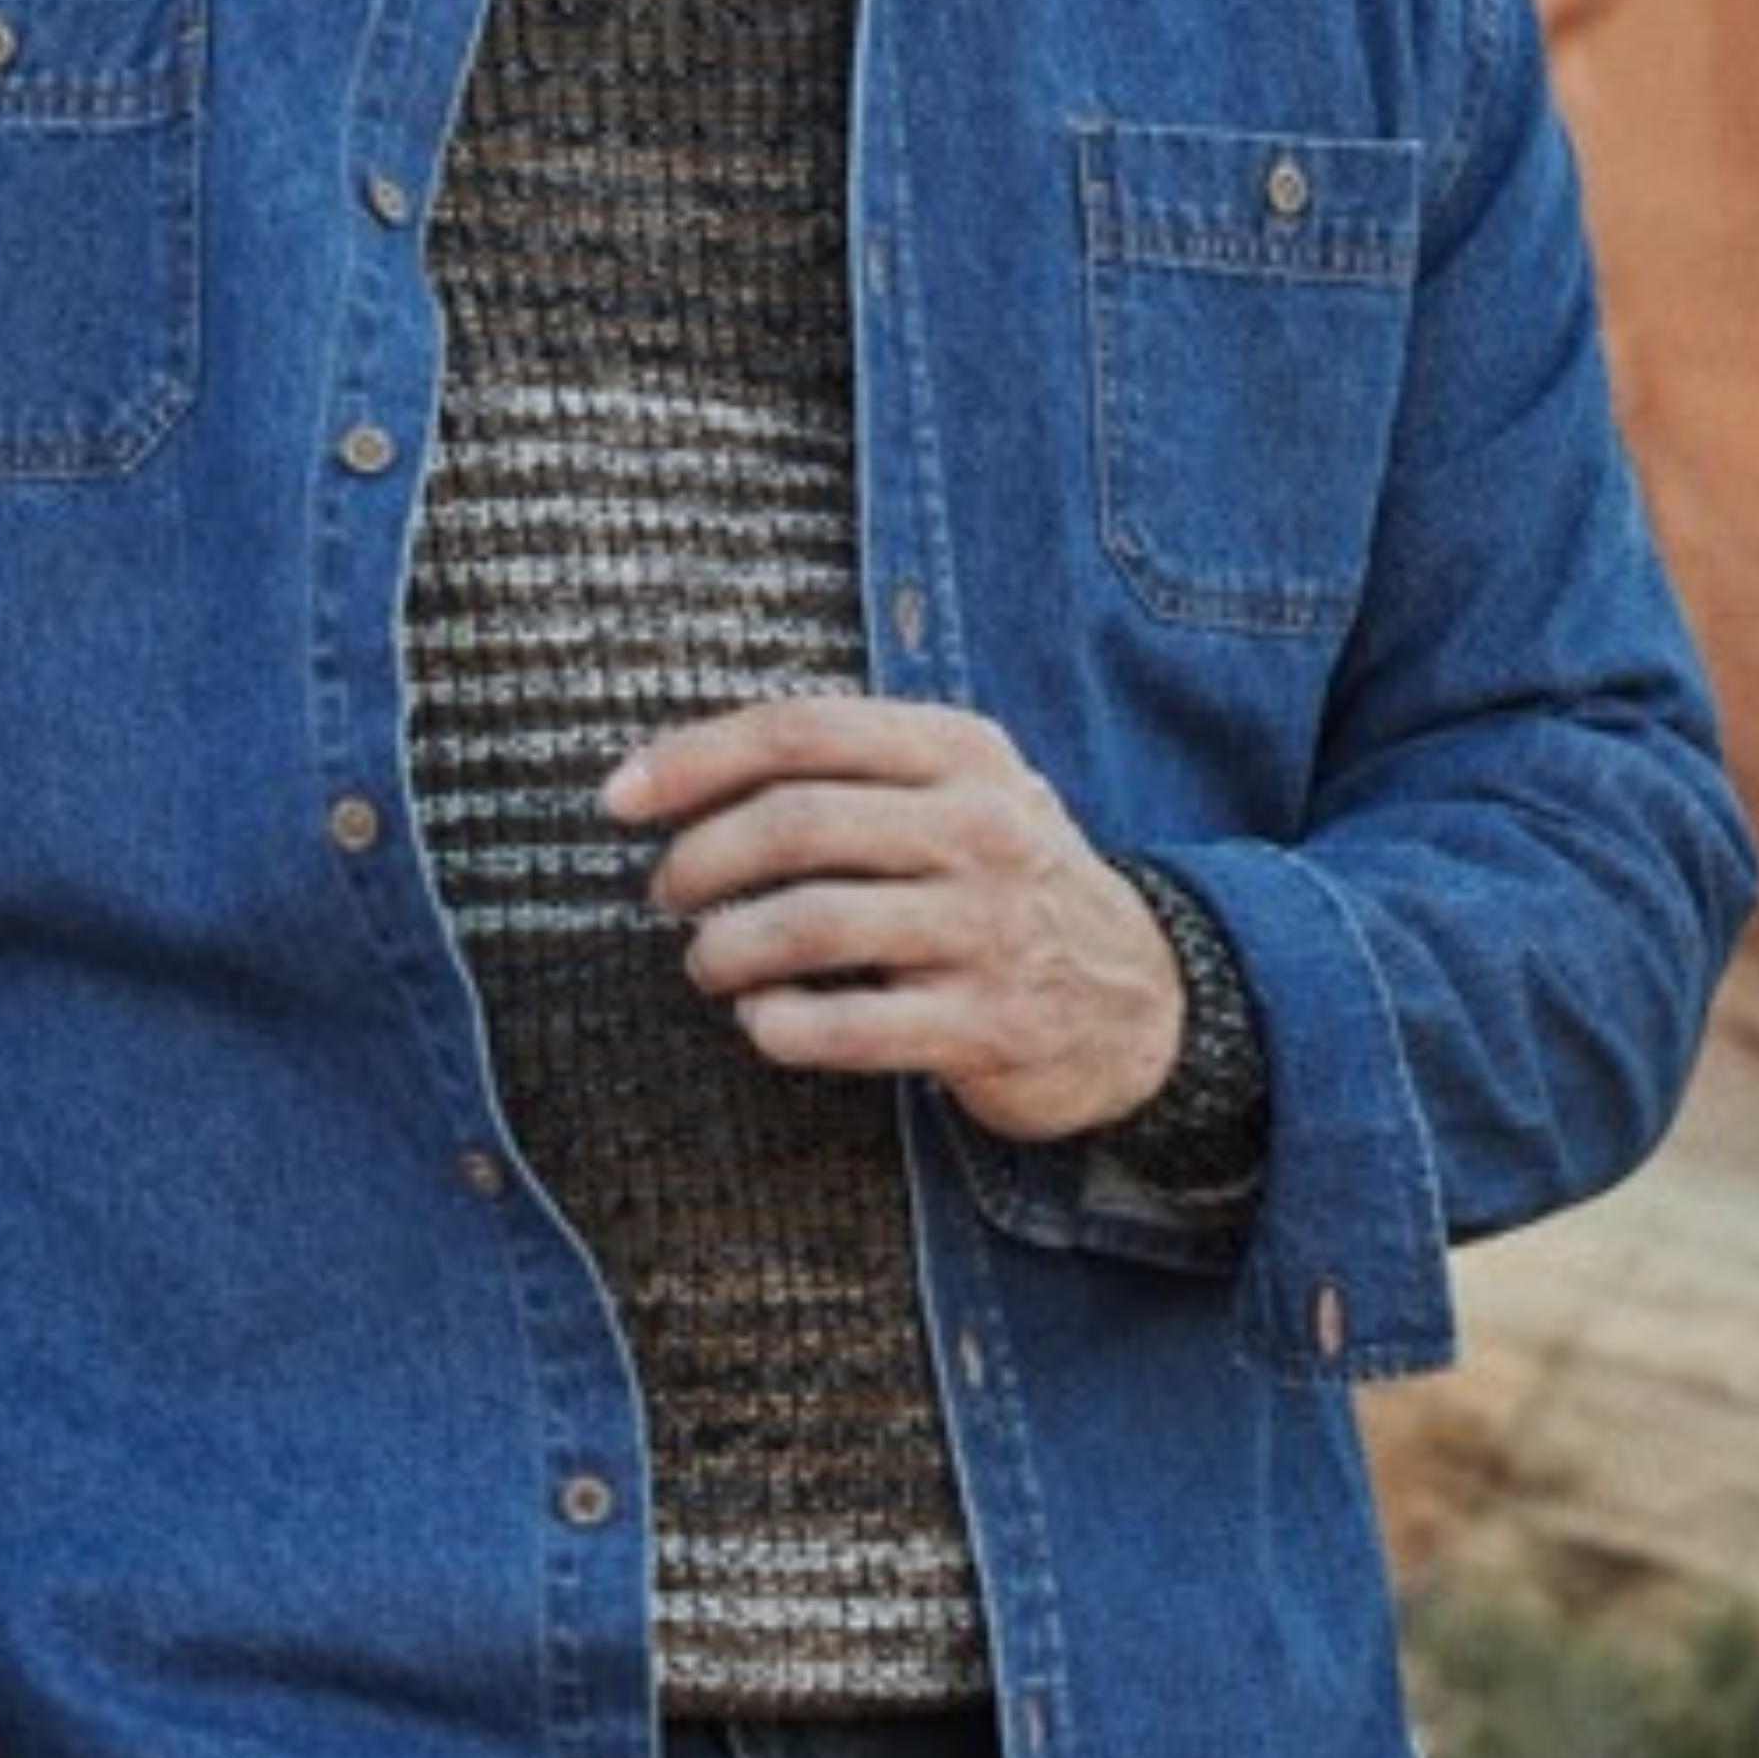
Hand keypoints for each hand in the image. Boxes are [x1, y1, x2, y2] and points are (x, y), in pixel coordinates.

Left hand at [605, 692, 1183, 1146]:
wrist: (1140, 999)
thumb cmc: (1003, 884)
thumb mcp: (960, 794)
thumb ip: (849, 771)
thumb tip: (675, 773)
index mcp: (962, 753)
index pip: (803, 730)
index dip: (694, 759)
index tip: (619, 798)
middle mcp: (982, 830)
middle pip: (796, 823)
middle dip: (700, 861)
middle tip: (665, 895)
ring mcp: (989, 929)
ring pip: (812, 924)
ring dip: (727, 947)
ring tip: (706, 963)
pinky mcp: (989, 1025)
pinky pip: (850, 1027)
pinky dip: (780, 1025)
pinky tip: (763, 1021)